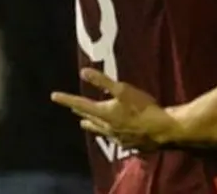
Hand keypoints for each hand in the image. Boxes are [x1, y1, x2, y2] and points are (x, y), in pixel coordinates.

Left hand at [51, 68, 172, 150]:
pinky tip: (112, 134)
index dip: (66, 99)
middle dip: (80, 112)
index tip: (54, 96)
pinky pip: (113, 138)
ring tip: (85, 124)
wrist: (162, 130)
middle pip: (89, 118)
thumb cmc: (143, 107)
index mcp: (103, 113)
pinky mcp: (128, 144)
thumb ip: (103, 82)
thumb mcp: (123, 90)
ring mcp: (116, 138)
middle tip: (73, 109)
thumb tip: (83, 71)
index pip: (80, 104)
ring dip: (91, 125)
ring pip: (99, 130)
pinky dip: (108, 133)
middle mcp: (106, 127)